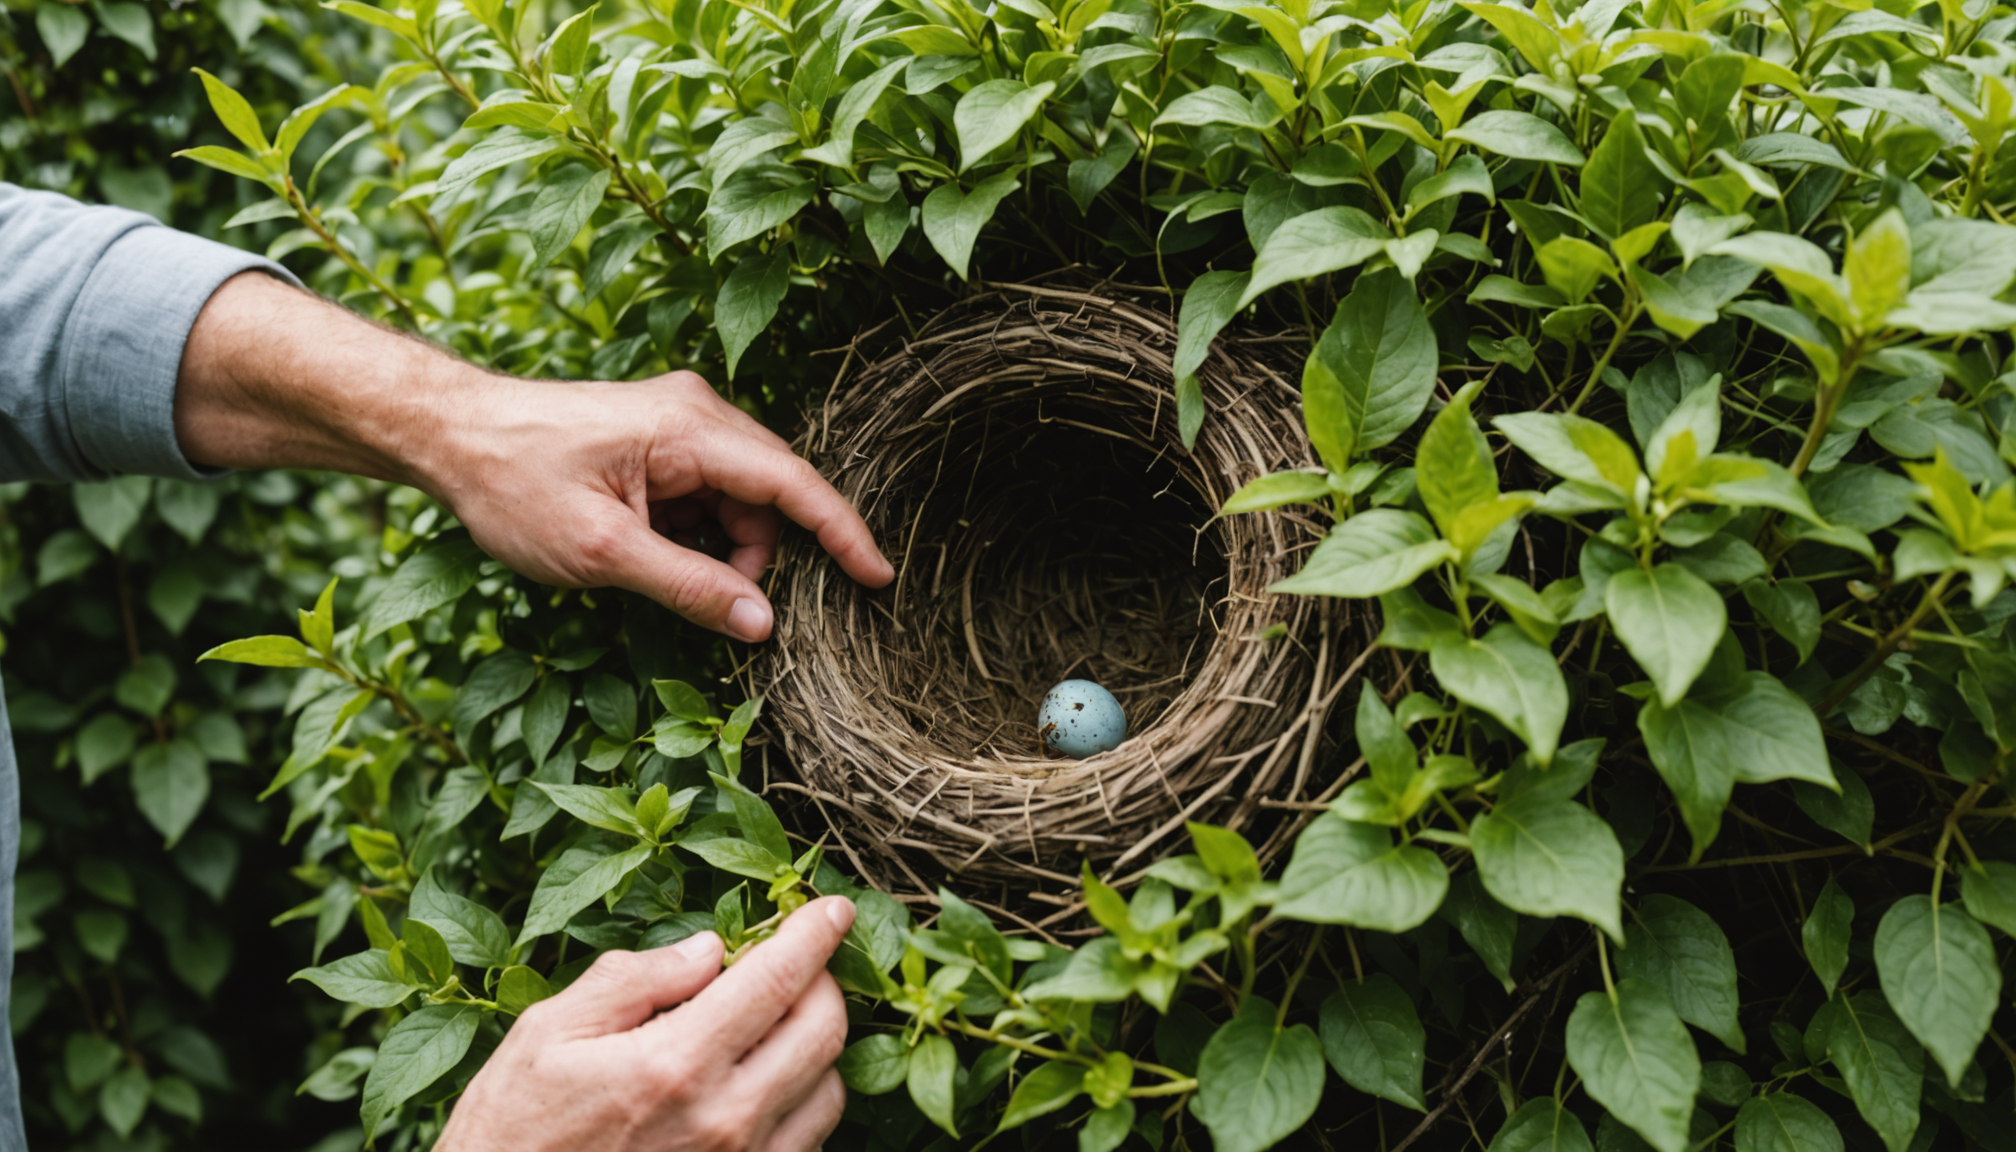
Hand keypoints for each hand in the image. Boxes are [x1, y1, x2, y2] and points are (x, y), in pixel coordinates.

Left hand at [174, 272, 892, 639]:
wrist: (445, 434)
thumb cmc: (513, 481)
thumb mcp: (603, 552)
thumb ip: (690, 587)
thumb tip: (761, 624)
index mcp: (693, 428)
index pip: (795, 486)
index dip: (843, 536)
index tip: (879, 580)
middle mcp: (698, 414)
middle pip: (769, 498)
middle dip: (758, 558)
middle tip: (714, 605)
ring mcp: (679, 426)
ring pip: (737, 504)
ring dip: (719, 551)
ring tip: (652, 573)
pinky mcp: (659, 443)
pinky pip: (706, 497)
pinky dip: (693, 536)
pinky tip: (647, 554)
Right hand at [438, 897, 857, 1151]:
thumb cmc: (512, 1130)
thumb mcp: (548, 1035)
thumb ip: (634, 980)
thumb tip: (710, 949)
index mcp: (673, 1064)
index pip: (777, 981)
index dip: (815, 935)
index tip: (834, 909)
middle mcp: (722, 1121)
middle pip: (823, 1033)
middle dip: (823, 983)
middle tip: (794, 964)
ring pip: (829, 1091)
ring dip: (814, 1046)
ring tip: (771, 1026)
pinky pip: (807, 1143)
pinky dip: (802, 1101)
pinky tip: (760, 1083)